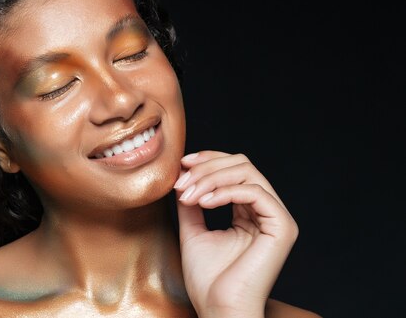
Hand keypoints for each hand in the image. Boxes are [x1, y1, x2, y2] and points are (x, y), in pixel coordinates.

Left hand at [174, 150, 298, 317]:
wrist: (219, 310)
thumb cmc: (208, 280)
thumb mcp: (193, 231)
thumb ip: (192, 202)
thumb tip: (182, 175)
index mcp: (250, 212)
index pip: (235, 169)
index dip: (208, 160)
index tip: (181, 164)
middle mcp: (267, 211)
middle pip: (242, 164)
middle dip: (207, 167)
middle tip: (181, 182)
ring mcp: (277, 218)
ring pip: (247, 172)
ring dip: (210, 178)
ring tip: (188, 195)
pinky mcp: (282, 228)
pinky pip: (255, 192)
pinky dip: (224, 191)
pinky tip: (202, 202)